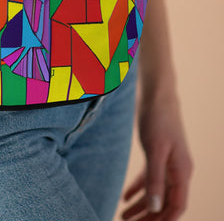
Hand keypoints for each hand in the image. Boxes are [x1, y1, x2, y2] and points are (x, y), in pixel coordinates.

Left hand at [121, 88, 193, 220]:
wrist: (157, 95)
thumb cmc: (158, 119)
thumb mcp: (155, 149)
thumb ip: (155, 178)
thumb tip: (156, 208)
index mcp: (182, 171)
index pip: (176, 206)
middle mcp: (177, 170)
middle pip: (164, 202)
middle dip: (148, 217)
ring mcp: (167, 162)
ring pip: (155, 191)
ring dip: (141, 206)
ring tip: (122, 216)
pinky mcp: (157, 154)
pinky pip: (149, 177)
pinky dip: (138, 188)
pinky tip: (125, 197)